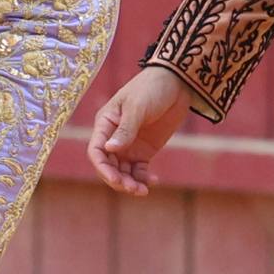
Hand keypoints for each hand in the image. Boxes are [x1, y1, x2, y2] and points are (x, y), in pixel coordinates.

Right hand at [86, 66, 193, 196]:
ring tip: (143, 190)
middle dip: (118, 180)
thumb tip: (109, 149)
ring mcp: (129, 145)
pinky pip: (139, 170)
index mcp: (105, 124)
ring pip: (123, 171)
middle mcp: (113, 137)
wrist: (177, 83)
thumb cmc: (151, 88)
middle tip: (134, 189)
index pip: (96, 151)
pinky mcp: (145, 150)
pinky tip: (153, 182)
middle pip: (108, 166)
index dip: (103, 168)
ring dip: (130, 183)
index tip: (116, 180)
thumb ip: (125, 129)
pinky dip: (143, 178)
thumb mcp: (137, 107)